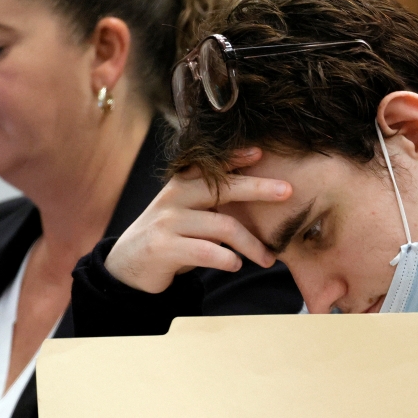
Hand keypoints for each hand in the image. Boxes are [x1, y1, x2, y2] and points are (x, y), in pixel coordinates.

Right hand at [105, 148, 291, 292]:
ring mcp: (168, 222)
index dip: (236, 157)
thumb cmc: (171, 236)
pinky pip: (206, 252)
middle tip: (288, 191)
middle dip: (259, 188)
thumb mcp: (187, 212)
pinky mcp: (164, 248)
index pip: (212, 165)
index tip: (261, 152)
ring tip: (268, 259)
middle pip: (223, 188)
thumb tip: (260, 192)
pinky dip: (227, 260)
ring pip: (223, 227)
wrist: (129, 264)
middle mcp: (174, 197)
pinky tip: (236, 265)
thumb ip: (212, 201)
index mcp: (182, 185)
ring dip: (252, 245)